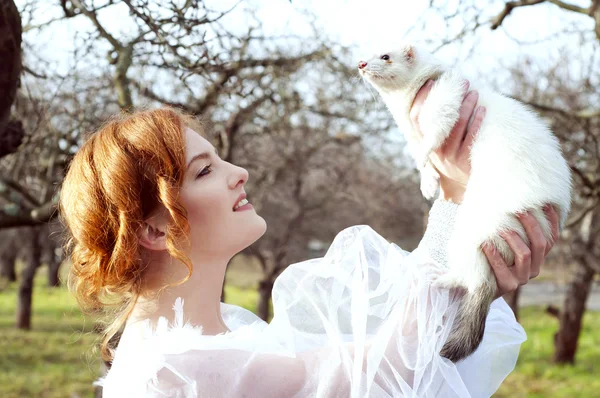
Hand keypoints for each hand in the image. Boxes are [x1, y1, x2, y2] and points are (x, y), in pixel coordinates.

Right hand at [410, 80, 485, 202]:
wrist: (463, 186)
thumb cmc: (451, 159)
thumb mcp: (438, 147)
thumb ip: (435, 129)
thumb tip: (440, 96)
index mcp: (425, 145)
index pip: (416, 119)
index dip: (421, 99)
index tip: (431, 81)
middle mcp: (434, 151)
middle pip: (437, 120)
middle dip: (447, 99)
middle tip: (460, 82)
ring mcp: (449, 157)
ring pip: (455, 128)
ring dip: (465, 107)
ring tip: (474, 92)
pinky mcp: (464, 161)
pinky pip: (471, 138)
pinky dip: (477, 122)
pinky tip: (483, 110)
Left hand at [483, 205, 559, 298]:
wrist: (476, 286)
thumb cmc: (488, 258)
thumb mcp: (502, 244)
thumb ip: (509, 229)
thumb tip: (505, 201)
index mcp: (536, 258)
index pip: (551, 239)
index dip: (552, 222)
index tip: (544, 204)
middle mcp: (533, 268)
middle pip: (540, 244)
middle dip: (531, 224)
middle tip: (518, 210)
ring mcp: (522, 278)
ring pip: (525, 255)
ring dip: (513, 238)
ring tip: (501, 228)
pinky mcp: (508, 285)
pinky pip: (502, 268)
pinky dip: (494, 254)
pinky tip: (485, 244)